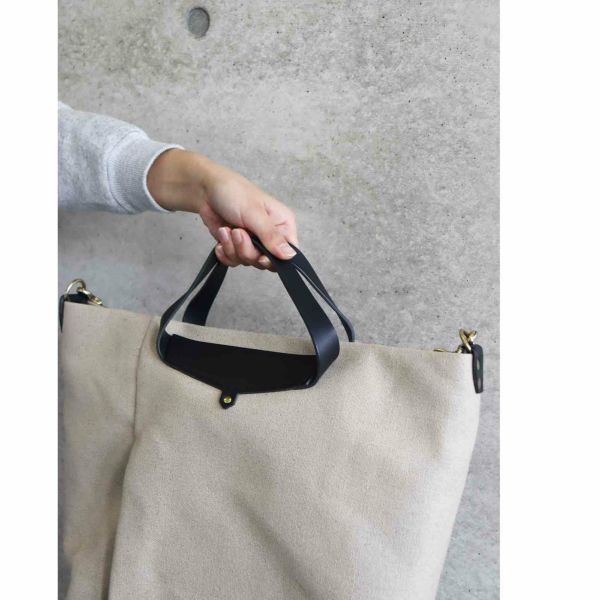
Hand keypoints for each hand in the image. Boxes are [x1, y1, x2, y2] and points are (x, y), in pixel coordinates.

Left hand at [147, 149, 297, 268]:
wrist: (206, 191)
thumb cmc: (234, 192)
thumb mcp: (254, 214)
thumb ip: (271, 236)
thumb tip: (290, 255)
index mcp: (282, 225)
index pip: (288, 253)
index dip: (275, 259)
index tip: (260, 256)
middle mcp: (271, 236)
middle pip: (266, 262)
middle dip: (247, 251)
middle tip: (237, 232)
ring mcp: (254, 243)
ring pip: (248, 262)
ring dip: (233, 248)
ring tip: (227, 230)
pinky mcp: (238, 247)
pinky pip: (234, 261)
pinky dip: (225, 252)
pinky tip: (222, 236)